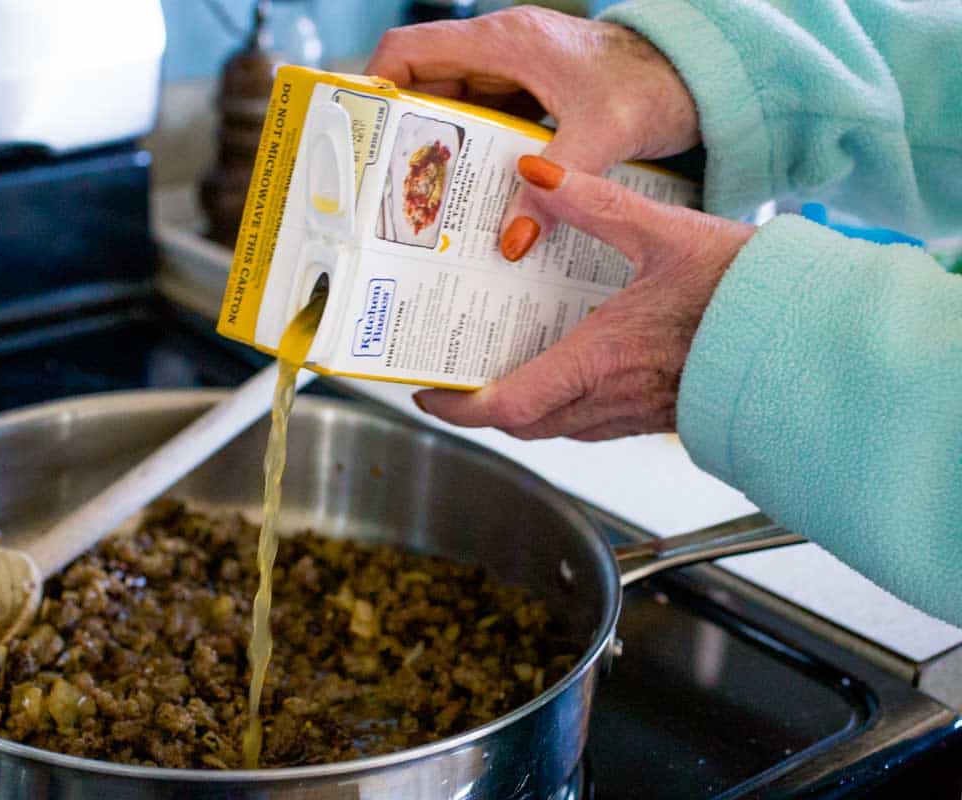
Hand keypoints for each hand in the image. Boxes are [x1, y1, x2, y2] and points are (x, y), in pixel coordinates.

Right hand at [366, 6, 699, 255]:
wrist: (695, 78)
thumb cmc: (652, 88)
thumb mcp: (603, 137)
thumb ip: (555, 187)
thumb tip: (509, 243)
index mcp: (505, 41)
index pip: (412, 49)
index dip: (376, 86)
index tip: (359, 135)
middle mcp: (500, 51)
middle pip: (424, 86)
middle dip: (402, 134)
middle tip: (384, 188)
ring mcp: (513, 73)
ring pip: (451, 109)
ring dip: (436, 151)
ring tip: (418, 201)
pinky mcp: (527, 96)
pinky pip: (481, 125)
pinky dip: (469, 157)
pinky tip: (467, 197)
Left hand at [413, 156, 755, 440]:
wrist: (812, 336)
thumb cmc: (748, 294)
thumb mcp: (665, 232)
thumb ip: (594, 203)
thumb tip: (535, 175)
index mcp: (600, 362)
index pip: (507, 408)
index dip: (457, 409)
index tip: (425, 392)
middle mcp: (611, 401)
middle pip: (523, 424)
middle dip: (479, 408)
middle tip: (450, 377)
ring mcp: (635, 416)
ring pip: (556, 428)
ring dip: (520, 408)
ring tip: (496, 368)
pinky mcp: (656, 416)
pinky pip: (590, 423)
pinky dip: (560, 405)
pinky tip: (565, 367)